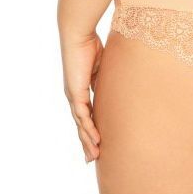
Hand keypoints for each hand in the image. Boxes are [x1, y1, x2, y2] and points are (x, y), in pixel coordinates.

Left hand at [61, 30, 102, 162]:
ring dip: (87, 141)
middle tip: (92, 159)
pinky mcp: (75, 93)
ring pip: (81, 124)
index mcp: (80, 90)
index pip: (86, 115)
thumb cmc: (90, 43)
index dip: (91, 129)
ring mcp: (73, 96)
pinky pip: (82, 115)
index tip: (97, 143)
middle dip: (86, 142)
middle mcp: (74, 96)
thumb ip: (106, 78)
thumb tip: (119, 84)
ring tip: (94, 156)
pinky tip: (95, 140)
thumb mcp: (103, 66)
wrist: (78, 34)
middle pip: (81, 124)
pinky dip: (88, 129)